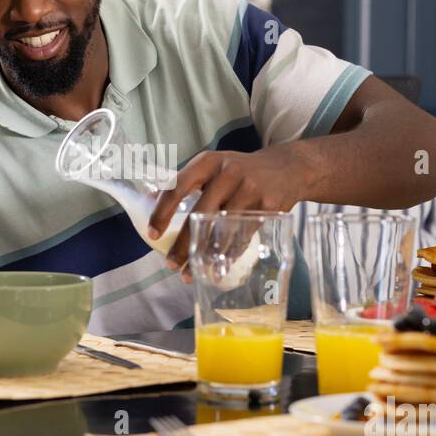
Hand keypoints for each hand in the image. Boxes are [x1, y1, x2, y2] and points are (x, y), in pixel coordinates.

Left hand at [147, 147, 303, 278]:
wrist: (287, 168)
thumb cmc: (240, 170)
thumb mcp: (212, 166)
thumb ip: (184, 182)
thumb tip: (148, 201)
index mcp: (208, 162)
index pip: (178, 188)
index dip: (162, 213)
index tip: (152, 235)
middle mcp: (228, 173)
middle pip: (199, 214)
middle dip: (183, 243)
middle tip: (170, 264)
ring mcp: (250, 189)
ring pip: (222, 231)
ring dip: (204, 256)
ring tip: (190, 273)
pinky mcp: (267, 206)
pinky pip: (243, 237)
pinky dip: (228, 256)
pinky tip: (218, 269)